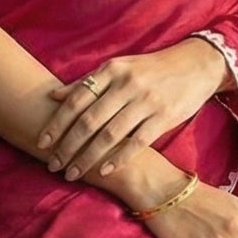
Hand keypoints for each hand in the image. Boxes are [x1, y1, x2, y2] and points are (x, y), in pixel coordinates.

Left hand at [36, 39, 227, 181]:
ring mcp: (146, 101)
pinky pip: (137, 142)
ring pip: (109, 135)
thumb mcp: (119, 67)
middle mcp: (126, 84)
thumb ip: (87, 82)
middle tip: (53, 164)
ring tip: (73, 172)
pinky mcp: (164, 116)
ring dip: (88, 157)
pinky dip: (119, 158)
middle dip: (67, 146)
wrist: (196, 64)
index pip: (76, 100)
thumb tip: (52, 95)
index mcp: (111, 70)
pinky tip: (104, 171)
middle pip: (89, 121)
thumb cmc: (151, 69)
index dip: (57, 123)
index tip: (41, 142)